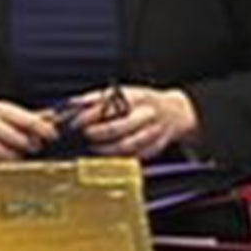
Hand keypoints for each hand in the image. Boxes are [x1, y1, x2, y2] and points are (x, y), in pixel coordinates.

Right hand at [0, 100, 60, 162]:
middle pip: (5, 129)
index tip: (52, 135)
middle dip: (21, 140)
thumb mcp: (9, 118)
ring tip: (17, 159)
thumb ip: (31, 119)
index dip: (39, 126)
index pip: (22, 116)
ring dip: (7, 154)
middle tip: (34, 148)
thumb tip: (56, 117)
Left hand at [68, 85, 199, 159]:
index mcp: (138, 97)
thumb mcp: (125, 92)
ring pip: (127, 146)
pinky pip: (134, 157)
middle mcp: (147, 115)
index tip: (76, 122)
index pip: (111, 106)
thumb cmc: (144, 102)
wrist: (176, 113)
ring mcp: (153, 133)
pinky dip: (118, 158)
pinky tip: (106, 157)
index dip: (90, 116)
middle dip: (98, 134)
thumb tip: (74, 104)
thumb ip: (99, 98)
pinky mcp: (154, 149)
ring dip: (106, 149)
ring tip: (92, 148)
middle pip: (120, 128)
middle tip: (85, 136)